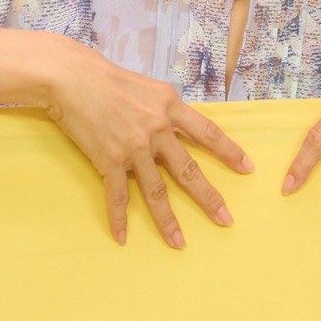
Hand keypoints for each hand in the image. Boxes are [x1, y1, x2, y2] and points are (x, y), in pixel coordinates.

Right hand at [42, 39, 252, 248]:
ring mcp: (134, 146)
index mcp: (171, 106)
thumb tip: (181, 127)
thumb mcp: (150, 88)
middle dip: (209, 197)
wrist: (73, 78)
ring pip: (156, 191)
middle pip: (189, 169)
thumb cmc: (109, 79)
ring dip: (168, 220)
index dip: (229, 152)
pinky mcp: (109, 159)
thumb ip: (167, 109)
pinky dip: (119, 218)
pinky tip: (121, 237)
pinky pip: (118, 195)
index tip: (247, 168)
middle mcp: (157, 128)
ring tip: (179, 242)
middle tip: (226, 220)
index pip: (208, 132)